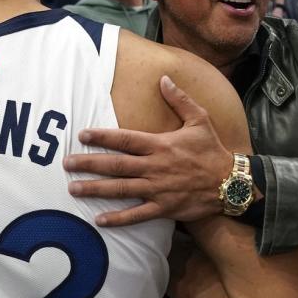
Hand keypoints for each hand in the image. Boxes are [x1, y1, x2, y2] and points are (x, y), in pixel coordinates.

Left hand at [64, 76, 233, 226]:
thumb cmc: (213, 150)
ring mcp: (158, 189)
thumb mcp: (200, 120)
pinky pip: (137, 214)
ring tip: (73, 188)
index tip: (82, 135)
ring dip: (96, 189)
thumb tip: (163, 79)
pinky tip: (99, 219)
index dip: (102, 137)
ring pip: (121, 189)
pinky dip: (118, 218)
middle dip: (89, 164)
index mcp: (160, 145)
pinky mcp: (164, 208)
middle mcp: (155, 167)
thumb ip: (179, 100)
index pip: (125, 139)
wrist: (231, 183)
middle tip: (66, 164)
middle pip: (116, 165)